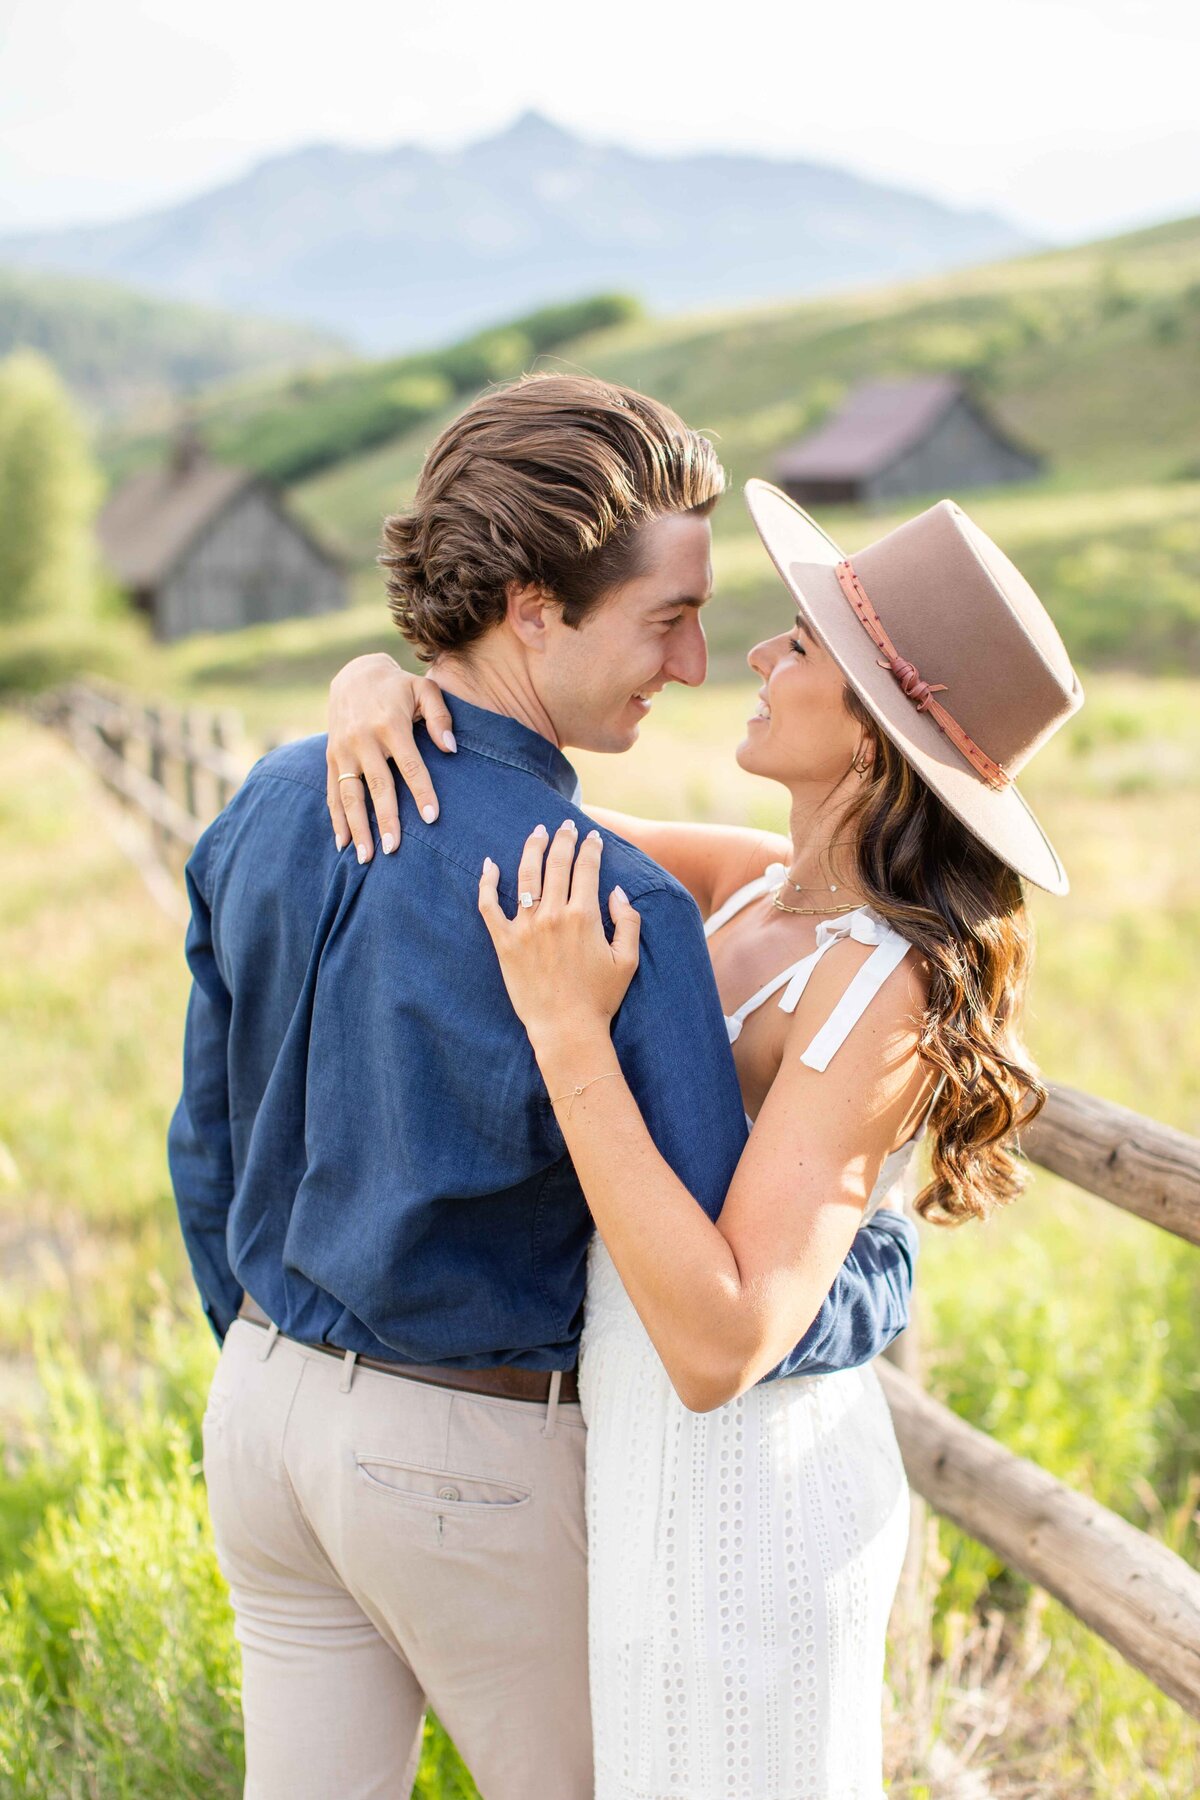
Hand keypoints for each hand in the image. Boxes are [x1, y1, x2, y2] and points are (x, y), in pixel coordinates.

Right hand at [325, 653, 456, 861]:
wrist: (354, 673)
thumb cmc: (398, 686)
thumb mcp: (424, 689)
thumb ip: (440, 716)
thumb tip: (450, 749)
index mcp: (391, 725)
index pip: (410, 765)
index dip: (421, 793)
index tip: (432, 818)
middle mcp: (364, 740)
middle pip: (377, 786)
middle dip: (385, 819)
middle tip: (393, 849)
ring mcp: (344, 750)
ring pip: (350, 794)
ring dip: (357, 827)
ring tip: (366, 857)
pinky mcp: (331, 757)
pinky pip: (332, 792)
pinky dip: (336, 819)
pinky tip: (343, 844)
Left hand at [477, 822, 640, 1046]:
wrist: (565, 1028)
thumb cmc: (600, 998)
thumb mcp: (627, 960)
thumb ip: (627, 921)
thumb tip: (617, 892)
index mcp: (584, 916)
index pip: (587, 868)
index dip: (590, 848)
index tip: (592, 838)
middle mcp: (553, 915)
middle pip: (556, 864)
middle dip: (562, 839)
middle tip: (564, 825)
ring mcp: (525, 927)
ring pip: (526, 876)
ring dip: (531, 849)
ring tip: (536, 833)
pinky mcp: (504, 942)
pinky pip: (489, 905)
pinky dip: (487, 882)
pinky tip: (490, 865)